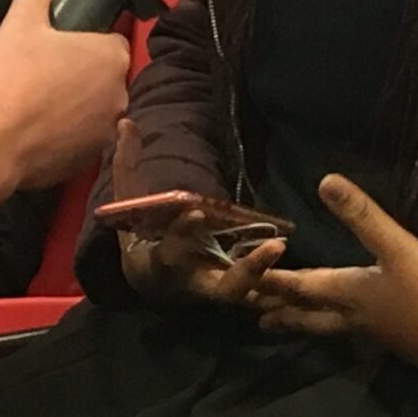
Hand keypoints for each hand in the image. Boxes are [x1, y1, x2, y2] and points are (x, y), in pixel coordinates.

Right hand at [0, 0, 130, 206]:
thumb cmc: (12, 76)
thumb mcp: (18, 24)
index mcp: (111, 57)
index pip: (113, 41)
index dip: (88, 41)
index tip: (65, 44)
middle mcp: (120, 95)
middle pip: (106, 78)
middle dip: (84, 75)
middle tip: (48, 71)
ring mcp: (107, 131)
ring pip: (95, 110)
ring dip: (77, 106)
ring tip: (40, 101)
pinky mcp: (89, 160)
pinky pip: (82, 139)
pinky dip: (66, 134)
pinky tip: (37, 128)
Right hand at [109, 120, 284, 308]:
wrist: (149, 281)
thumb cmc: (138, 235)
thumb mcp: (128, 203)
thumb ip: (127, 165)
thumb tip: (126, 121)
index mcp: (161, 263)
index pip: (170, 252)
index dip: (182, 233)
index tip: (197, 210)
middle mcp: (193, 283)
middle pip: (223, 289)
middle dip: (248, 271)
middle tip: (275, 245)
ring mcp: (216, 291)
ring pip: (248, 295)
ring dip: (270, 275)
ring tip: (283, 246)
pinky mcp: (233, 292)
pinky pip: (257, 293)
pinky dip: (275, 286)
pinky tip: (290, 259)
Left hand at [254, 175, 417, 385]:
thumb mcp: (399, 247)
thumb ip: (363, 216)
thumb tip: (324, 180)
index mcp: (351, 292)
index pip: (300, 284)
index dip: (271, 277)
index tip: (241, 277)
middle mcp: (357, 317)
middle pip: (310, 314)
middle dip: (280, 311)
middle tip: (254, 315)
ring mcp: (379, 333)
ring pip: (331, 327)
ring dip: (304, 323)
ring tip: (284, 325)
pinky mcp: (401, 341)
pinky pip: (356, 334)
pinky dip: (338, 328)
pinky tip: (350, 326)